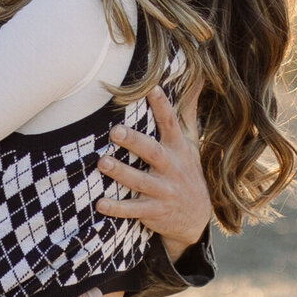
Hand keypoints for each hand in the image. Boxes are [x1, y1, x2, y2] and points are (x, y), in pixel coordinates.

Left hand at [94, 78, 210, 256]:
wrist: (196, 218)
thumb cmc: (186, 172)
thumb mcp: (191, 143)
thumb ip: (187, 113)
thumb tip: (197, 79)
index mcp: (178, 149)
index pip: (170, 124)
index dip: (162, 107)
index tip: (152, 89)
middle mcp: (172, 169)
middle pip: (153, 153)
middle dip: (135, 142)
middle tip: (115, 131)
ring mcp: (163, 191)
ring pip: (140, 182)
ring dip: (121, 173)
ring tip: (102, 162)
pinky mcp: (154, 212)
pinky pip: (134, 210)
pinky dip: (117, 208)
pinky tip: (99, 203)